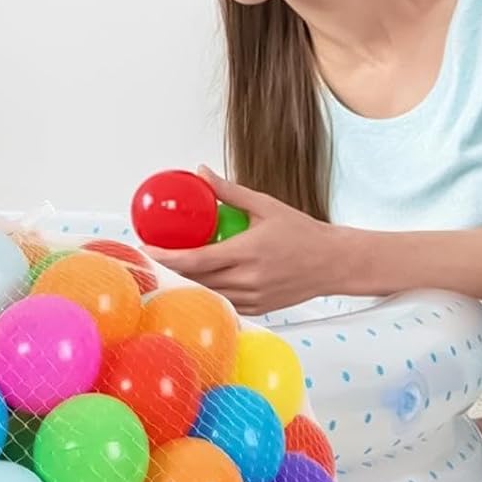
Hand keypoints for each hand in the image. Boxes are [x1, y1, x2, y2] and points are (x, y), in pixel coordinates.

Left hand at [141, 166, 346, 315]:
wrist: (335, 263)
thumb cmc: (304, 233)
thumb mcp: (266, 206)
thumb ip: (230, 192)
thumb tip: (202, 173)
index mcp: (248, 252)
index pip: (197, 259)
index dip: (167, 257)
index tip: (147, 249)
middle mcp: (248, 279)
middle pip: (196, 279)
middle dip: (171, 269)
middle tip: (152, 256)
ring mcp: (253, 297)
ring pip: (208, 293)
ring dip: (187, 282)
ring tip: (170, 268)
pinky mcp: (257, 308)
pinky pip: (224, 302)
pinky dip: (209, 292)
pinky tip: (199, 281)